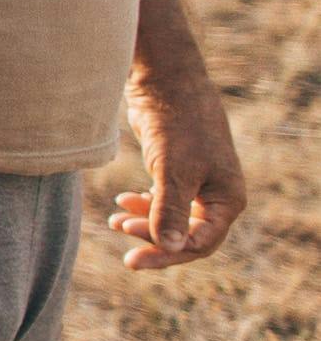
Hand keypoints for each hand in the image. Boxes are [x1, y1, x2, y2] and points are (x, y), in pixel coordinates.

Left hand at [110, 71, 246, 271]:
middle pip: (187, 236)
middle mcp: (217, 195)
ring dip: (146, 224)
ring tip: (115, 223)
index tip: (134, 258)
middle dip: (156, 243)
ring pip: (173, 218)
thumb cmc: (177, 124)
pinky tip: (123, 203)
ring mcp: (198, 183)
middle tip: (126, 252)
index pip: (200, 243)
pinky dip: (144, 205)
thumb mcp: (173, 170)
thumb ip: (171, 209)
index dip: (168, 254)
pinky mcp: (178, 170)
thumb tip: (171, 246)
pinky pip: (165, 200)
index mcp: (226, 200)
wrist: (166, 82)